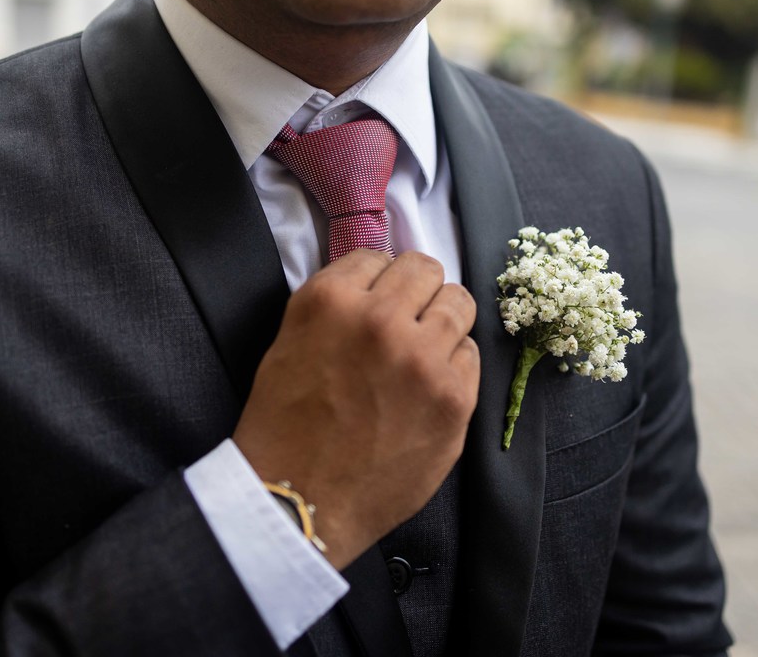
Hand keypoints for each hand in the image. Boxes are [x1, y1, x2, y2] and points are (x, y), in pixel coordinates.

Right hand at [234, 250, 479, 569]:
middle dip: (415, 291)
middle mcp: (380, 320)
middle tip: (404, 321)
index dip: (377, 281)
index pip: (378, 256)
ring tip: (420, 351)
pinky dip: (453, 366)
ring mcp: (423, 359)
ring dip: (441, 322)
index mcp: (331, 300)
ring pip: (459, 304)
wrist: (301, 502)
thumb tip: (379, 282)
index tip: (375, 302)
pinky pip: (472, 354)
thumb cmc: (285, 427)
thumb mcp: (288, 342)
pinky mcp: (454, 398)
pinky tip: (426, 389)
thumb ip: (336, 304)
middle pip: (426, 269)